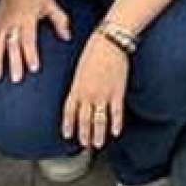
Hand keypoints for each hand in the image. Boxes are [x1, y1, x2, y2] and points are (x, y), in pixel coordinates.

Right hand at [0, 0, 69, 83]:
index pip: (28, 39)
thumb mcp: (50, 3)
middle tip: (16, 78)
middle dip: (13, 62)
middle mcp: (13, 22)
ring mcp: (2, 24)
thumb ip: (59, 20)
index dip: (31, 54)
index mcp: (27, 18)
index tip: (33, 67)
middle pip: (12, 45)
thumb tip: (67, 36)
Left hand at [62, 34, 129, 148]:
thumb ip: (78, 84)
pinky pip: (116, 112)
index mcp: (77, 87)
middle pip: (84, 119)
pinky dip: (116, 124)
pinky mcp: (117, 92)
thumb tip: (77, 94)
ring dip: (98, 134)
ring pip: (99, 120)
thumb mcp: (80, 68)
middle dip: (84, 133)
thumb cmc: (94, 49)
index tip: (67, 135)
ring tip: (98, 143)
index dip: (68, 124)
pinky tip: (115, 132)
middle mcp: (88, 94)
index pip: (69, 111)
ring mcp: (103, 94)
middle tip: (85, 144)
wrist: (110, 41)